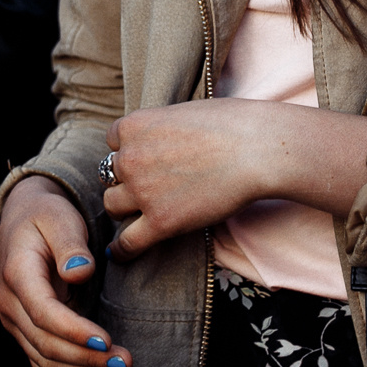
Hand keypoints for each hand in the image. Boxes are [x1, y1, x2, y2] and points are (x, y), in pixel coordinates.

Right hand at [0, 177, 128, 366]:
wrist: (25, 224)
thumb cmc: (46, 217)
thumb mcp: (59, 217)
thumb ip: (70, 243)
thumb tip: (79, 271)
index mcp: (17, 272)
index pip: (42, 312)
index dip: (73, 331)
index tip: (106, 340)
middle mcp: (10, 302)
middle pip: (45, 343)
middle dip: (87, 358)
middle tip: (126, 361)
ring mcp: (15, 322)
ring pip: (45, 361)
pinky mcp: (26, 334)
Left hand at [100, 99, 366, 255]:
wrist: (255, 150)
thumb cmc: (229, 125)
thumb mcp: (180, 112)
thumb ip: (159, 128)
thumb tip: (158, 141)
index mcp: (133, 126)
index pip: (113, 141)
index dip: (129, 150)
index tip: (145, 158)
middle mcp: (129, 157)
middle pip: (110, 175)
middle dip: (125, 180)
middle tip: (148, 186)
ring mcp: (142, 191)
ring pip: (113, 205)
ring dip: (125, 208)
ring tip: (139, 213)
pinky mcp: (161, 222)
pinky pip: (127, 241)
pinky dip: (121, 249)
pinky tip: (118, 253)